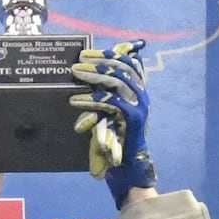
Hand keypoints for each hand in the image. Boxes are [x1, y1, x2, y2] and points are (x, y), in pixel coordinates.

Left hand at [70, 44, 152, 200]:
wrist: (130, 164)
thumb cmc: (117, 139)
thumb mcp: (110, 111)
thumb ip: (105, 95)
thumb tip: (88, 77)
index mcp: (139, 91)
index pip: (129, 63)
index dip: (110, 54)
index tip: (89, 53)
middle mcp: (142, 95)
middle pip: (122, 68)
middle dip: (99, 61)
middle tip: (78, 62)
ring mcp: (139, 105)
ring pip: (117, 81)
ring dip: (94, 76)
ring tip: (76, 74)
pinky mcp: (132, 117)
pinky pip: (111, 102)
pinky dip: (92, 99)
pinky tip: (77, 100)